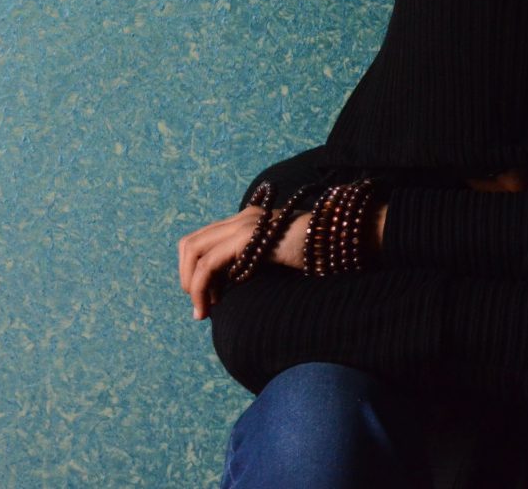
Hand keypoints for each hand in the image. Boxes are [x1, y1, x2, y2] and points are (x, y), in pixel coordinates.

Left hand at [175, 206, 310, 319]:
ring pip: (193, 252)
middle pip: (190, 244)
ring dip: (191, 285)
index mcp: (248, 219)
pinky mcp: (247, 238)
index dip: (196, 269)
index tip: (210, 298)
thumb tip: (233, 286)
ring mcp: (243, 224)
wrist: (340, 241)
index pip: (204, 239)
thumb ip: (257, 262)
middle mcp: (242, 217)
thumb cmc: (317, 254)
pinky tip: (210, 307)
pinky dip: (201, 288)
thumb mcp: (279, 258)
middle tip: (201, 306)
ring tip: (202, 310)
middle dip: (187, 277)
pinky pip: (208, 265)